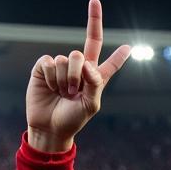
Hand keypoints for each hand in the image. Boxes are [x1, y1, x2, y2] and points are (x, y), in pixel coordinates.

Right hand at [25, 0, 130, 153]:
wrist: (49, 127)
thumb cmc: (73, 119)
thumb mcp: (90, 106)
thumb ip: (95, 83)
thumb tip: (87, 64)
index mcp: (95, 78)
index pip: (109, 60)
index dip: (118, 52)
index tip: (126, 42)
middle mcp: (79, 69)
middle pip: (81, 54)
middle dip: (76, 72)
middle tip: (72, 92)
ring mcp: (61, 67)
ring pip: (65, 59)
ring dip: (63, 80)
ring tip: (61, 93)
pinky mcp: (44, 67)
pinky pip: (49, 62)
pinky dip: (50, 77)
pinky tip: (49, 87)